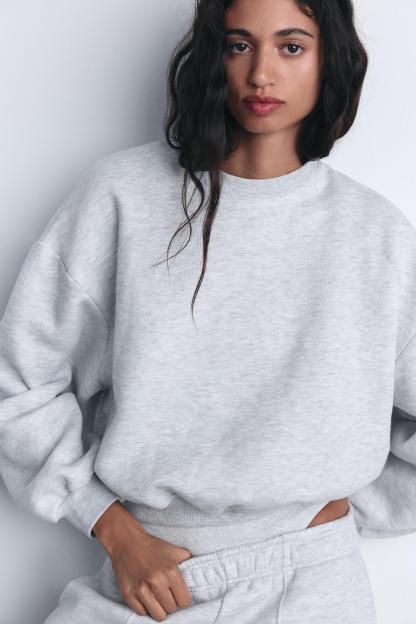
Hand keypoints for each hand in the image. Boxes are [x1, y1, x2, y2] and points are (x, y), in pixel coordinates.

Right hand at [94, 504, 192, 621]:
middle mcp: (156, 582)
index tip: (178, 593)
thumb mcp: (175, 550)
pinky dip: (145, 607)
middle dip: (171, 602)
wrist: (126, 542)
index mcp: (171, 572)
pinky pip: (142, 613)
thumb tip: (199, 575)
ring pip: (158, 615)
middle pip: (172, 609)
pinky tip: (146, 597)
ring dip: (160, 608)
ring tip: (158, 597)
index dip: (182, 598)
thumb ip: (189, 562)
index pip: (185, 602)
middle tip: (167, 593)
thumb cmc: (153, 547)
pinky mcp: (128, 594)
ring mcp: (141, 590)